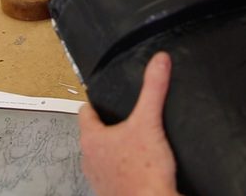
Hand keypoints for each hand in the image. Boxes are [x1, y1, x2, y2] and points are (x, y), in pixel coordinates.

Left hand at [78, 52, 179, 195]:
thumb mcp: (150, 122)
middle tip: (124, 119)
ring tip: (132, 142)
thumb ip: (154, 89)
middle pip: (94, 135)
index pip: (86, 113)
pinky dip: (122, 168)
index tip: (102, 98)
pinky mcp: (111, 191)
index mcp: (92, 139)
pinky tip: (138, 165)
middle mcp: (90, 159)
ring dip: (113, 150)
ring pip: (102, 156)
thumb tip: (159, 62)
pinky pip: (113, 174)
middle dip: (108, 127)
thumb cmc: (143, 172)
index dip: (95, 103)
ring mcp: (98, 178)